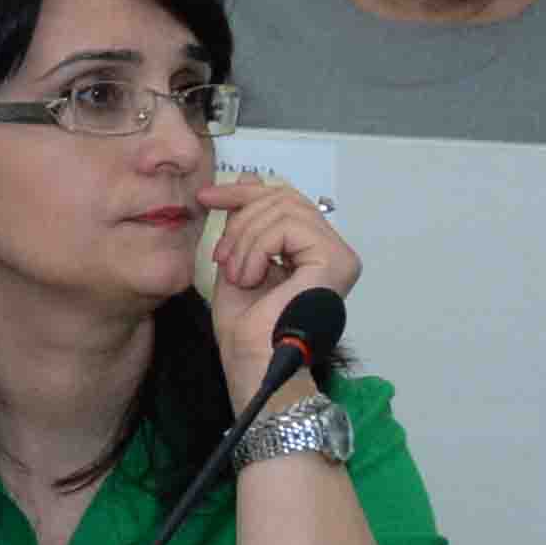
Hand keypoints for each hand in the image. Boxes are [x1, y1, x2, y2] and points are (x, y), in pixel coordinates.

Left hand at [197, 177, 361, 401]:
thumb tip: (252, 177)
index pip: (284, 200)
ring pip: (283, 209)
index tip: (206, 198)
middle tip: (221, 256)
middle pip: (284, 198)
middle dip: (240, 219)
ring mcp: (339, 257)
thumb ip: (245, 223)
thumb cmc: (246, 332)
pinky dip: (258, 249)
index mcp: (314, 252)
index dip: (243, 193)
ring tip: (239, 274)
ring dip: (245, 241)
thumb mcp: (237, 261)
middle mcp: (335, 252)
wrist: (252, 367)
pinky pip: (288, 228)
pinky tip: (252, 278)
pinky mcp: (334, 263)